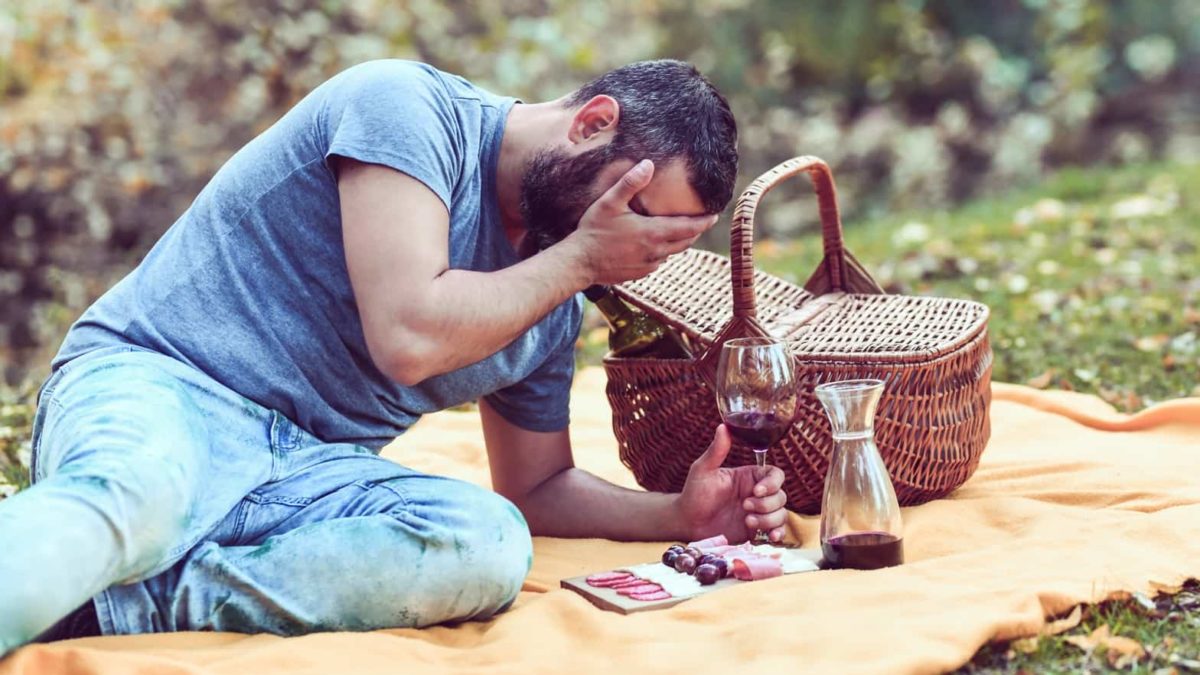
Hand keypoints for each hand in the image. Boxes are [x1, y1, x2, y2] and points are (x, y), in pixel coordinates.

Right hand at [564, 159, 716, 284]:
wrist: (579, 263)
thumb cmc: (593, 231)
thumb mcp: (609, 203)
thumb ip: (630, 183)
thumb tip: (648, 164)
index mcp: (653, 233)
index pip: (689, 228)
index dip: (704, 221)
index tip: (715, 215)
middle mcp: (656, 252)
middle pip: (686, 242)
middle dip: (695, 231)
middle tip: (702, 221)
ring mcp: (648, 265)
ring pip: (673, 253)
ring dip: (679, 242)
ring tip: (680, 230)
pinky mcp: (640, 273)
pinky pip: (658, 261)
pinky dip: (662, 252)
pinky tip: (655, 244)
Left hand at [675, 425, 789, 543]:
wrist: (687, 522)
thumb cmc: (694, 493)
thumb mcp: (703, 470)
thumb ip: (716, 451)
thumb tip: (723, 426)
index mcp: (749, 477)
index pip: (775, 475)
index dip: (772, 483)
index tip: (755, 491)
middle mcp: (757, 494)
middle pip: (781, 496)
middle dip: (766, 504)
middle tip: (745, 508)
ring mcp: (759, 513)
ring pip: (781, 514)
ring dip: (768, 520)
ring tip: (747, 522)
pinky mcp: (757, 531)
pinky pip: (778, 532)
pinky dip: (778, 534)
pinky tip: (768, 537)